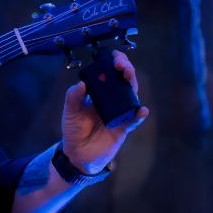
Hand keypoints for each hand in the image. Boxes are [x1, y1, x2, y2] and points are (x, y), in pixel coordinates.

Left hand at [59, 50, 149, 173]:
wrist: (78, 155)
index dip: (114, 64)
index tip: (113, 57)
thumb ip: (73, 98)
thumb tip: (81, 84)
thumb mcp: (70, 113)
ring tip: (128, 77)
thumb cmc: (74, 131)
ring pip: (131, 96)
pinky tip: (141, 110)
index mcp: (99, 94)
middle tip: (121, 65)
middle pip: (124, 81)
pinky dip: (139, 115)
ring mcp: (120, 113)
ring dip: (132, 85)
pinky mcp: (124, 128)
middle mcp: (112, 101)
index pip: (110, 74)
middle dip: (125, 69)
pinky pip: (134, 120)